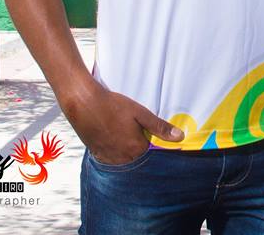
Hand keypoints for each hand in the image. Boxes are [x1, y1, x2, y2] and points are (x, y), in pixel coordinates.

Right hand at [61, 80, 183, 164]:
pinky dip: (115, 152)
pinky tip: (114, 138)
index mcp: (136, 148)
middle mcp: (123, 158)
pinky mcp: (98, 155)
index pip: (153, 154)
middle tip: (135, 131)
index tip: (151, 134)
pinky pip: (111, 160)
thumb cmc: (113, 105)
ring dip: (128, 151)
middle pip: (138, 158)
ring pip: (125, 160)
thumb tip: (180, 137)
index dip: (153, 142)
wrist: (84, 103)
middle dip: (140, 147)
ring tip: (123, 132)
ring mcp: (109, 158)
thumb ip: (159, 127)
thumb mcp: (140, 113)